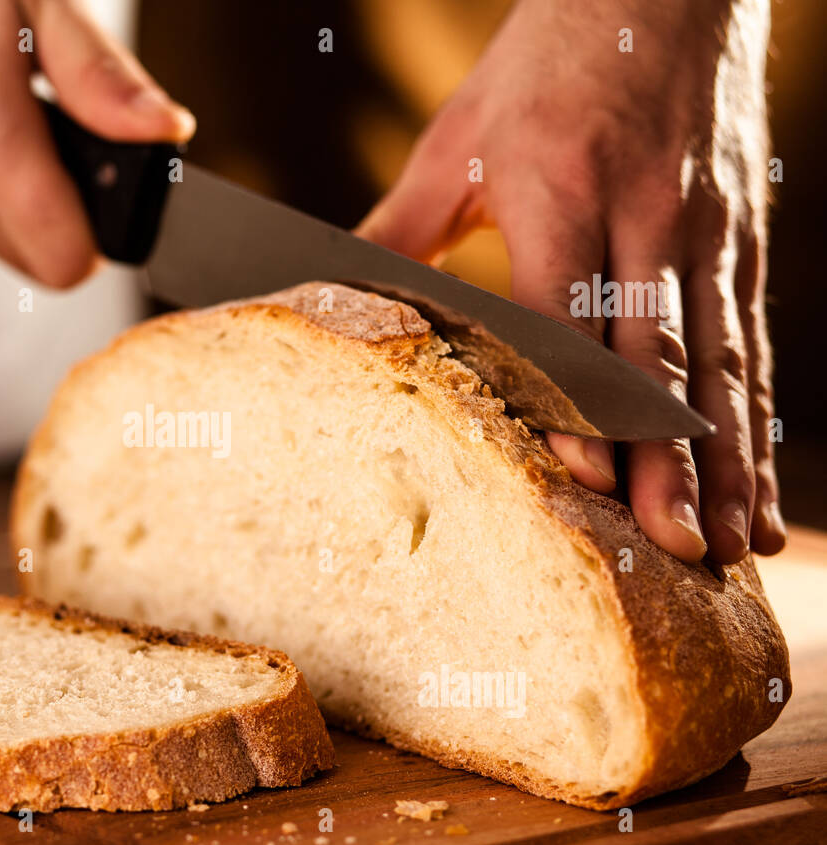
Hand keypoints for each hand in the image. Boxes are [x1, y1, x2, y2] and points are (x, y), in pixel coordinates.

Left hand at [358, 0, 784, 563]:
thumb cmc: (544, 62)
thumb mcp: (454, 139)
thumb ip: (397, 229)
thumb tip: (320, 292)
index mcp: (560, 187)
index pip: (571, 312)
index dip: (578, 400)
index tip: (585, 477)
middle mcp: (644, 214)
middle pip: (658, 354)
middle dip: (670, 459)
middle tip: (674, 546)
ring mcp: (704, 231)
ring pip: (720, 362)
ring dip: (728, 461)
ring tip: (730, 545)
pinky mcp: (740, 241)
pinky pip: (750, 345)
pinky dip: (757, 425)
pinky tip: (760, 491)